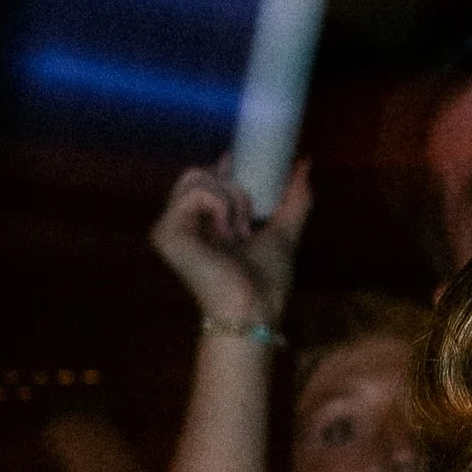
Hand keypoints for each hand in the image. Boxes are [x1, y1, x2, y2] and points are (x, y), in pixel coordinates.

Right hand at [151, 157, 310, 332]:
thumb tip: (306, 162)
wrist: (255, 309)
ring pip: (196, 176)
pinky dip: (221, 206)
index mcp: (202, 224)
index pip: (204, 179)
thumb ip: (295, 199)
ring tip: (238, 232)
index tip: (242, 163)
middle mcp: (181, 223)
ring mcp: (170, 227)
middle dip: (234, 189)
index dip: (223, 167)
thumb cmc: (267, 283)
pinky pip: (197, 192)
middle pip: (199, 172)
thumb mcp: (284, 231)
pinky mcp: (165, 232)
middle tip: (247, 223)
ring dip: (229, 198)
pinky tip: (226, 235)